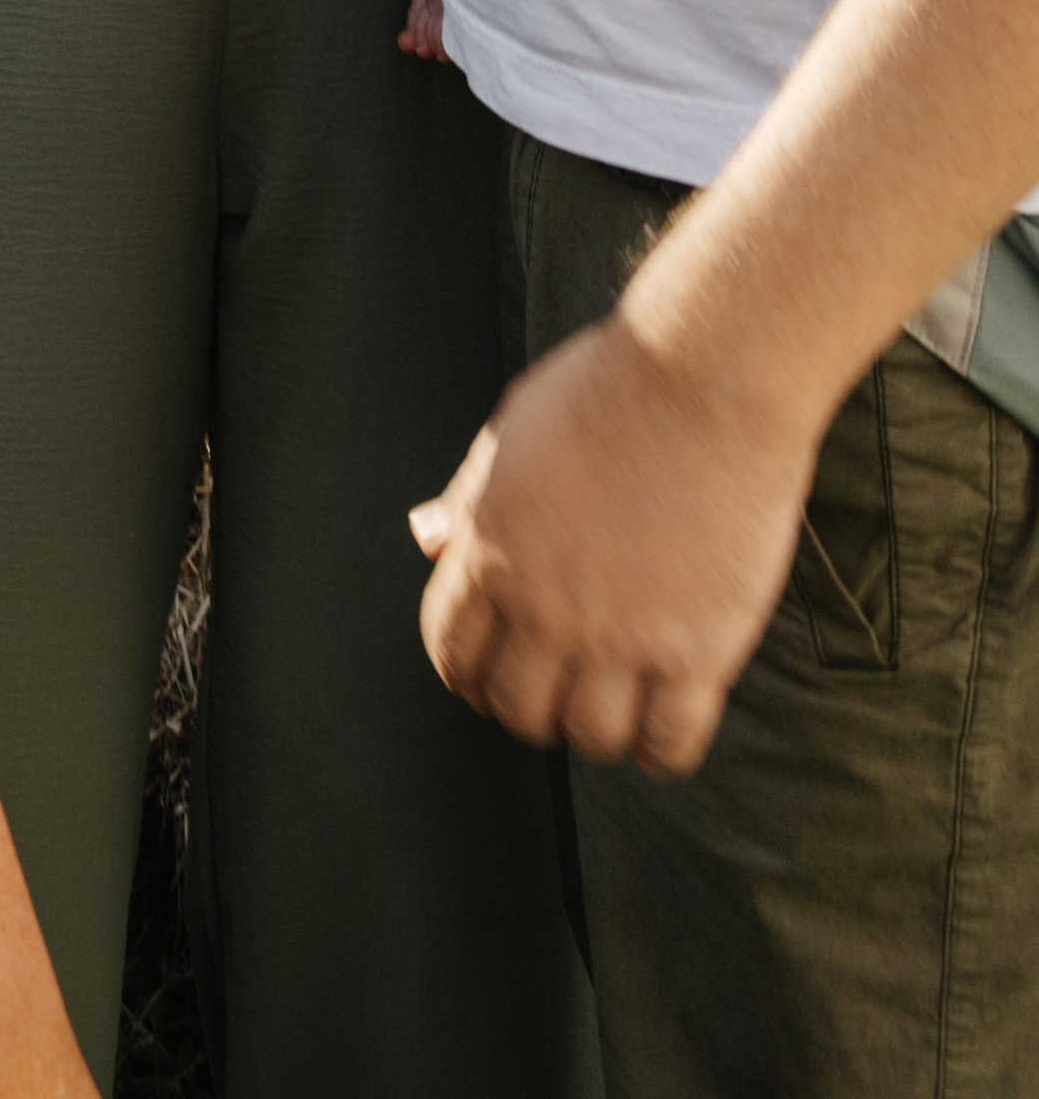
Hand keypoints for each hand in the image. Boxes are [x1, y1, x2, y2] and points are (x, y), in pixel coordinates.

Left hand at [411, 306, 813, 774]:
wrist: (703, 378)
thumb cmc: (606, 389)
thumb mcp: (511, 432)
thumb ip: (469, 495)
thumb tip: (426, 537)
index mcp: (492, 552)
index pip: (452, 652)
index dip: (466, 673)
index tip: (488, 676)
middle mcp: (547, 608)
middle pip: (516, 708)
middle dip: (526, 708)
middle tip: (554, 693)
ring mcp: (622, 638)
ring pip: (588, 738)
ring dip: (593, 730)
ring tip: (612, 707)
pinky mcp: (697, 652)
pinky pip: (669, 744)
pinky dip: (661, 752)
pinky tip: (664, 728)